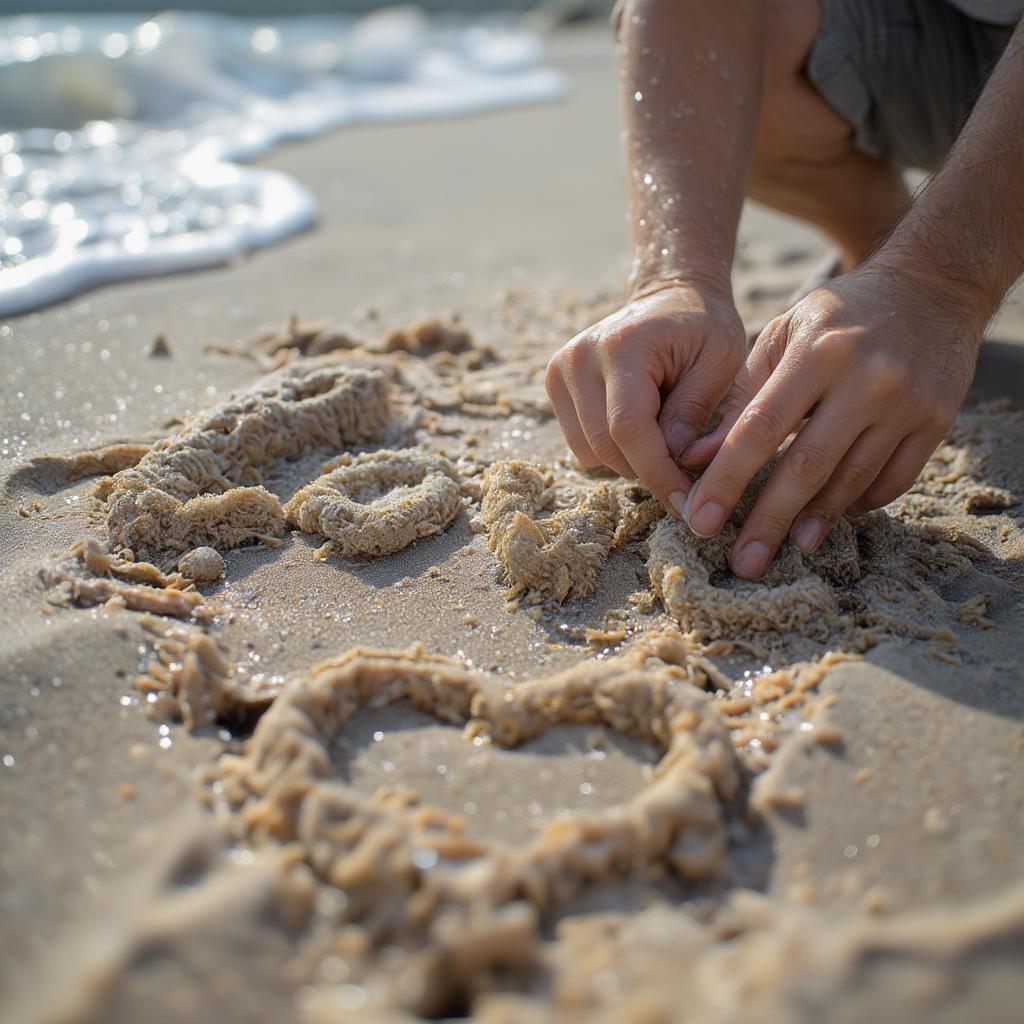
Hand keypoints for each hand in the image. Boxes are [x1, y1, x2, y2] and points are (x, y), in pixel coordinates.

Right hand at [544, 284, 746, 512]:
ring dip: (629, 461)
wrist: (670, 295)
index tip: (688, 504)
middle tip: (687, 476)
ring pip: (589, 452)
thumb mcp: (721, 362)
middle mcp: (579, 357)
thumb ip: (695, 411)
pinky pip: (581, 444)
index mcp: (623, 346)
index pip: (628, 428)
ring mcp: (561, 370)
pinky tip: (641, 425)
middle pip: (605, 446)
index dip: (657, 473)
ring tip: (664, 436)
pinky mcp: (555, 383)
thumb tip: (674, 462)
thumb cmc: (704, 328)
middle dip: (648, 471)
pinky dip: (612, 449)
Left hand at [678, 264, 983, 578]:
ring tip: (786, 548)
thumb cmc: (836, 317)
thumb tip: (692, 458)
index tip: (701, 519)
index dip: (726, 480)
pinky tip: (832, 516)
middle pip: (806, 467)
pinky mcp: (938, 420)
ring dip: (815, 520)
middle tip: (742, 563)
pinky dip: (860, 503)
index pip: (759, 429)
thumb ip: (739, 399)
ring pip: (852, 479)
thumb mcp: (781, 337)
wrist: (930, 288)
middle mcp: (865, 379)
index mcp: (815, 353)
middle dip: (768, 521)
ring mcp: (907, 402)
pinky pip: (894, 480)